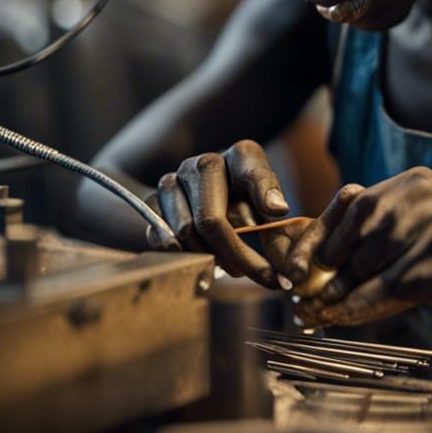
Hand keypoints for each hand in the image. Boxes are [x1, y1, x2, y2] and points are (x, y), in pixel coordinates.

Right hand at [146, 140, 301, 287]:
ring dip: (210, 258)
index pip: (253, 175)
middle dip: (235, 255)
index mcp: (238, 156)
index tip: (279, 218)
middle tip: (258, 275)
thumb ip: (272, 201)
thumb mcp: (266, 196)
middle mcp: (200, 164)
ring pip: (185, 233)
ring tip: (233, 268)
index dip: (265, 198)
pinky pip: (163, 239)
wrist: (203, 196)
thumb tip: (278, 209)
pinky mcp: (152, 203)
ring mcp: (172, 182)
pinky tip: (206, 262)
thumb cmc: (245, 197)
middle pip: (211, 220)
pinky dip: (185, 257)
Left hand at [281, 167, 431, 325]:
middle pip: (352, 239)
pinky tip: (340, 317)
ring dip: (339, 293)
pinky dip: (356, 307)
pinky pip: (381, 291)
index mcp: (406, 183)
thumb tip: (313, 264)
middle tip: (307, 296)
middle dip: (328, 272)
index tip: (292, 268)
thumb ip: (373, 231)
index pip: (348, 207)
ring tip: (324, 309)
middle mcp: (414, 199)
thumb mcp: (414, 218)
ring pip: (363, 267)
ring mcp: (425, 231)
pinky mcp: (430, 266)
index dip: (315, 240)